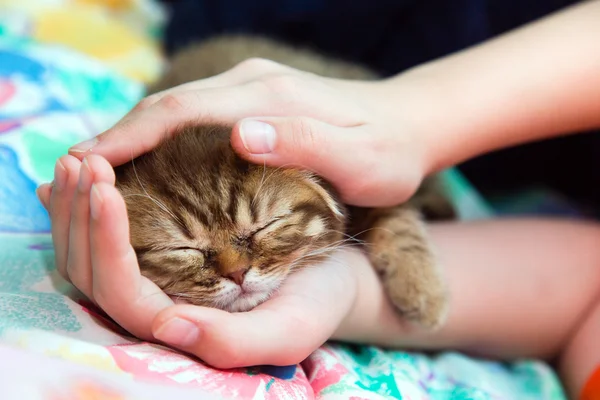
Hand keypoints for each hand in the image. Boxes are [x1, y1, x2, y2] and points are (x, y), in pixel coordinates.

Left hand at [36, 154, 363, 367]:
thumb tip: (167, 327)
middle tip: (82, 162)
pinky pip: (103, 234)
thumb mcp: (289, 328)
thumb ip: (234, 342)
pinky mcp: (158, 255)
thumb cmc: (313, 301)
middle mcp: (154, 307)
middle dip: (80, 216)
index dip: (105, 243)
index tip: (107, 188)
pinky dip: (82, 203)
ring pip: (87, 253)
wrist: (327, 275)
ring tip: (76, 160)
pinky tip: (77, 174)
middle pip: (89, 271)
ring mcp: (151, 279)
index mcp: (178, 328)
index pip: (120, 292)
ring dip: (75, 205)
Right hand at [67, 59, 433, 206]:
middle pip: (168, 106)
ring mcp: (253, 89)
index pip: (180, 113)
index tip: (88, 164)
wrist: (410, 125)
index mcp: (267, 98)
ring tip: (99, 169)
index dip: (130, 138)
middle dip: (118, 136)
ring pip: (177, 109)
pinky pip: (195, 116)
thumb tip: (240, 134)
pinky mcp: (257, 100)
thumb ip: (304, 143)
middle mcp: (252, 85)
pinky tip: (150, 159)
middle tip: (74, 172)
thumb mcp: (358, 159)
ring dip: (134, 135)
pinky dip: (162, 136)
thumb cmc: (387, 153)